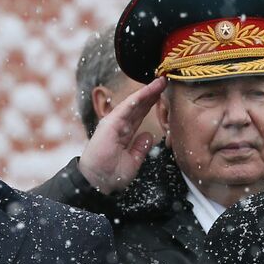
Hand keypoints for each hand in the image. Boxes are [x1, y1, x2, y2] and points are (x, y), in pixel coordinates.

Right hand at [76, 77, 165, 193]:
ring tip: (161, 81)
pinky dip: (138, 98)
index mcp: (124, 133)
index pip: (139, 114)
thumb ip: (140, 148)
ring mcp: (114, 122)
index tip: (163, 93)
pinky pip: (126, 108)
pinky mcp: (110, 123)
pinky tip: (149, 90)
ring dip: (147, 91)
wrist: (98, 182)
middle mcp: (119, 125)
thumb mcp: (132, 161)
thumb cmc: (111, 175)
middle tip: (165, 81)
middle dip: (152, 93)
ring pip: (134, 103)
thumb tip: (149, 136)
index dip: (151, 103)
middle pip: (138, 106)